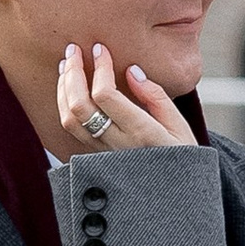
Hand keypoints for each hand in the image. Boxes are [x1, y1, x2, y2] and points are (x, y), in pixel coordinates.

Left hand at [56, 42, 194, 152]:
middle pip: (80, 105)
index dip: (99, 67)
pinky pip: (71, 130)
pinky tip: (68, 88)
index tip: (100, 48)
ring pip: (69, 119)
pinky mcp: (94, 158)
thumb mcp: (179, 126)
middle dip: (73, 73)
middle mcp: (117, 145)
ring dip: (63, 88)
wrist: (172, 196)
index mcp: (141, 133)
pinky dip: (64, 105)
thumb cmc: (181, 158)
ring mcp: (102, 154)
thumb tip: (132, 70)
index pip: (106, 95)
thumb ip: (155, 96)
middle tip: (74, 49)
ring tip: (67, 64)